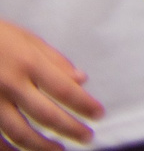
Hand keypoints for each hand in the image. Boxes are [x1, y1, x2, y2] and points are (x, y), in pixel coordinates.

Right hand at [0, 20, 98, 149]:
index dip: (84, 105)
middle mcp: (10, 85)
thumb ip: (55, 60)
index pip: (64, 90)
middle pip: (46, 116)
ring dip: (42, 146)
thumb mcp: (28, 38)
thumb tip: (81, 80)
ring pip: (19, 134)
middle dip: (70, 129)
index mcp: (28, 63)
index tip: (98, 114)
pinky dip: (10, 149)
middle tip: (87, 137)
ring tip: (58, 150)